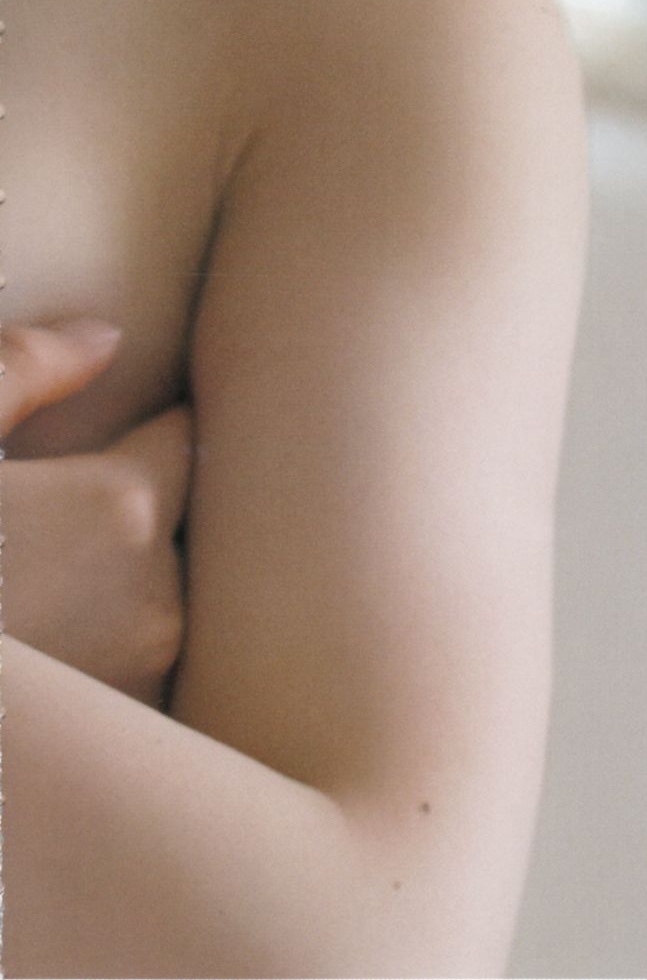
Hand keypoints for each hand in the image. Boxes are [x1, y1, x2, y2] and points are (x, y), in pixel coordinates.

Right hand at [1, 321, 193, 704]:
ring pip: (155, 598)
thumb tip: (106, 336)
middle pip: (175, 523)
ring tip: (43, 578)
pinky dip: (96, 648)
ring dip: (116, 584)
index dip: (154, 427)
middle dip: (135, 509)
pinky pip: (129, 668)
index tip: (126, 427)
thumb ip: (26, 367)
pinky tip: (43, 637)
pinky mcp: (105, 746)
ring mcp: (132, 680)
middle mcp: (152, 597)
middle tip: (64, 511)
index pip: (185, 438)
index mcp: (120, 506)